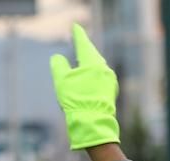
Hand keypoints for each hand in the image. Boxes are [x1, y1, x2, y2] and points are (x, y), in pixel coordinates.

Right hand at [50, 24, 119, 150]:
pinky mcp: (111, 93)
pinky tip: (91, 80)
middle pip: (93, 55)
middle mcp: (104, 69)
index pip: (84, 44)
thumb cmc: (75, 100)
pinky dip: (94, 76)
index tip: (76, 27)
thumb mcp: (61, 81)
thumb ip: (58, 65)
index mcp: (93, 63)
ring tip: (84, 62)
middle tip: (81, 42)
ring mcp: (110, 81)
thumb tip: (58, 58)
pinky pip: (101, 79)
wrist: (92, 123)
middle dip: (86, 49)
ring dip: (90, 64)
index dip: (78, 35)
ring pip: (98, 68)